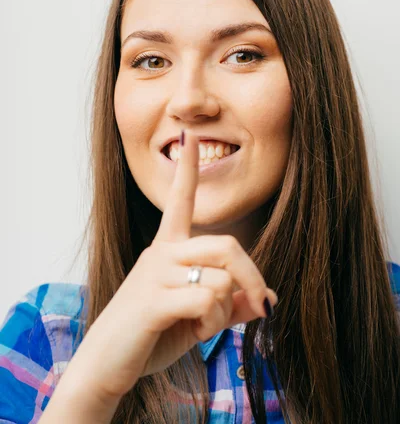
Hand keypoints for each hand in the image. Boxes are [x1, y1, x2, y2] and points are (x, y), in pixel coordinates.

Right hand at [69, 130, 277, 401]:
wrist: (107, 365)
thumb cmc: (152, 334)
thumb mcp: (198, 316)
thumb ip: (231, 304)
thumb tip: (268, 299)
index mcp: (168, 248)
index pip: (179, 200)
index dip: (187, 169)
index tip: (189, 134)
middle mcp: (161, 253)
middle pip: (226, 244)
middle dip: (252, 276)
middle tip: (259, 304)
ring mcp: (155, 274)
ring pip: (220, 277)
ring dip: (225, 310)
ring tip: (205, 325)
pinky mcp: (152, 300)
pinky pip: (207, 299)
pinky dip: (214, 321)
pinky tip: (196, 332)